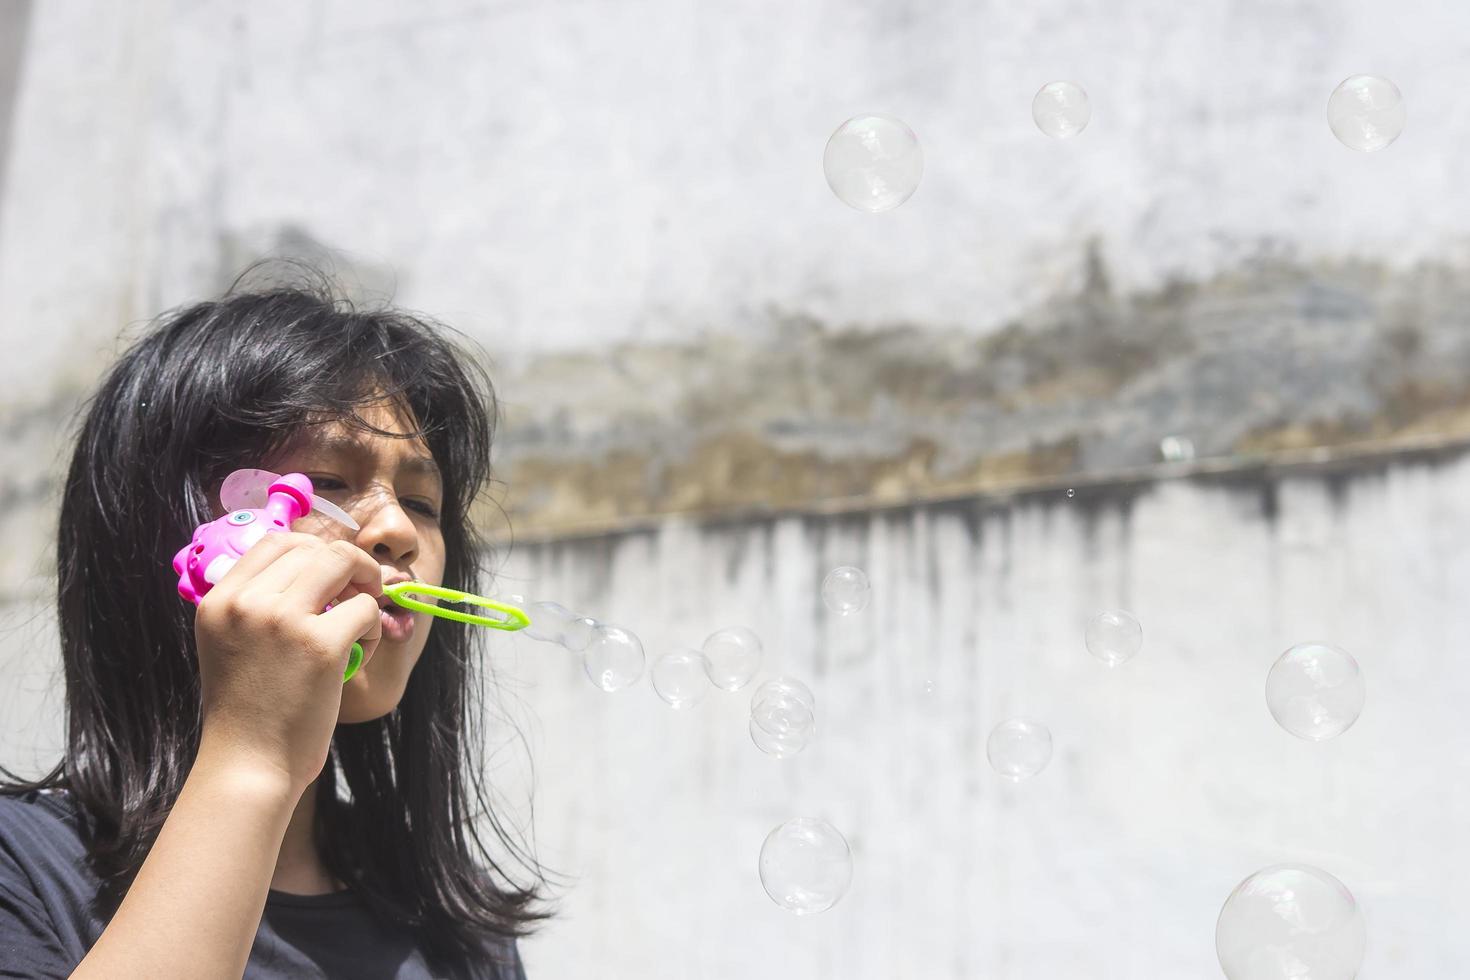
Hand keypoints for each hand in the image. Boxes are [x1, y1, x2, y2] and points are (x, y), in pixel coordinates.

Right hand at [192, 532, 381, 797]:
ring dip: (364, 586)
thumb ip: (258, 605)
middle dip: (347, 564)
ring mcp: (282, 619)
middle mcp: (246, 602)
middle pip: (314, 547)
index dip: (313, 550)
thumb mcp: (231, 645)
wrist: (247, 766)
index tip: (330, 576)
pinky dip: (373, 628)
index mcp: (219, 600)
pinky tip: (360, 654)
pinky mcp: (320, 644)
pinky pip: (365, 608)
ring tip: (361, 621)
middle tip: (359, 592)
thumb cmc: (248, 712)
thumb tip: (313, 566)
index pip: (275, 540)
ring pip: (343, 563)